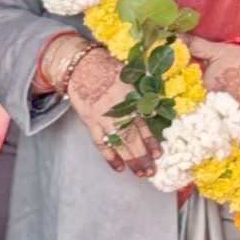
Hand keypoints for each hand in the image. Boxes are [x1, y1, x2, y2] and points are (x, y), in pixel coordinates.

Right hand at [65, 47, 158, 177]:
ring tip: (140, 173)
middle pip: (132, 137)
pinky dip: (109, 156)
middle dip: (142, 156)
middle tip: (151, 171)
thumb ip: (141, 95)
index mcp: (129, 97)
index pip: (142, 123)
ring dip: (130, 160)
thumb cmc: (108, 67)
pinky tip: (118, 167)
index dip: (151, 140)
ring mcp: (102, 118)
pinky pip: (100, 143)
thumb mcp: (130, 76)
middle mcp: (117, 110)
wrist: (81, 66)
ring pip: (118, 143)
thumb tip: (156, 111)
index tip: (159, 153)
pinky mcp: (90, 122)